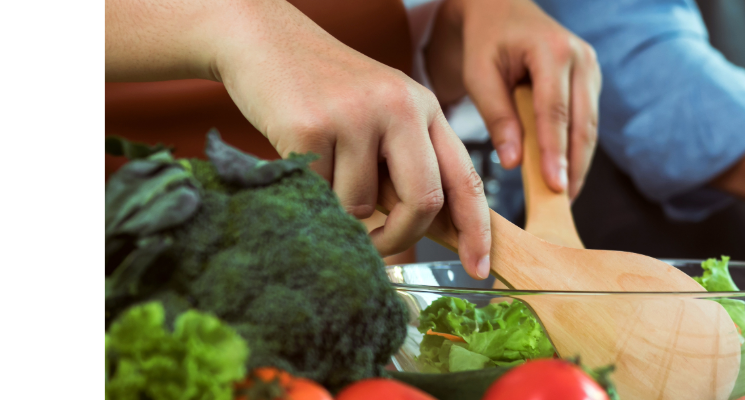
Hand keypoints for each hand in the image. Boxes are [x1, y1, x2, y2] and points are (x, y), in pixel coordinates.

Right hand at [214, 0, 490, 277]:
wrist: (264, 40)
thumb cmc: (325, 89)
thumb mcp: (383, 114)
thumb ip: (409, 162)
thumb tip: (434, 228)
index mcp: (425, 107)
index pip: (465, 178)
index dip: (477, 229)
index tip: (480, 268)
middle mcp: (401, 106)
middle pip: (424, 200)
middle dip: (402, 236)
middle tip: (379, 245)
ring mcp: (356, 114)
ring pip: (364, 205)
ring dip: (342, 207)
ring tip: (325, 166)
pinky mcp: (310, 126)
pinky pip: (321, 193)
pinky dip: (311, 190)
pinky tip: (301, 154)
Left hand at [425, 0, 600, 198]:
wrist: (500, 10)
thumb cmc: (485, 40)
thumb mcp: (479, 73)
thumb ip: (496, 116)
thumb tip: (514, 163)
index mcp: (552, 50)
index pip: (555, 112)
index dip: (556, 153)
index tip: (555, 186)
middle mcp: (581, 58)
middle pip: (582, 124)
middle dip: (575, 166)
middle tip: (564, 202)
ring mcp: (591, 68)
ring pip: (590, 127)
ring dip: (579, 162)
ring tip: (565, 196)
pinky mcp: (591, 81)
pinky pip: (587, 121)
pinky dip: (577, 148)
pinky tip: (566, 172)